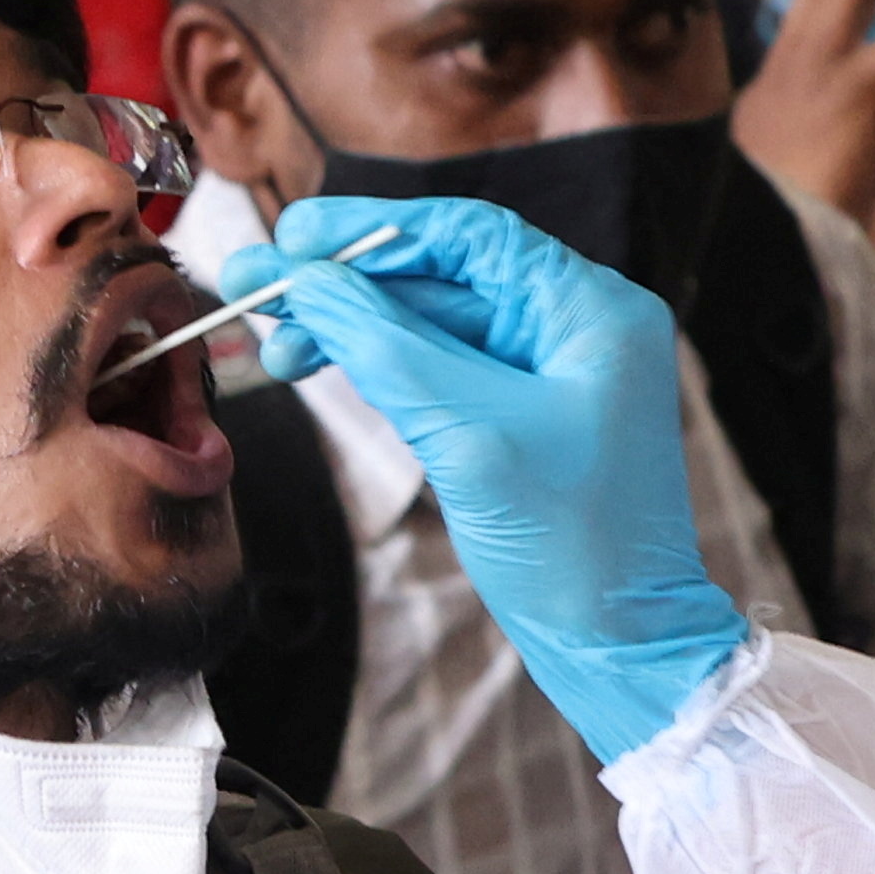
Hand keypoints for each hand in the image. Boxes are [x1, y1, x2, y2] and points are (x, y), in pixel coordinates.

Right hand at [258, 192, 752, 762]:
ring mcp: (549, 372)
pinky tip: (322, 365)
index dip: (371, 229)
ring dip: (352, 327)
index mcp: (590, 310)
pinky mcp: (522, 415)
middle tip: (255, 287)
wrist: (619, 644)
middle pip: (442, 275)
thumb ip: (387, 348)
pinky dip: (380, 365)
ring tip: (275, 344)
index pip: (468, 235)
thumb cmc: (572, 547)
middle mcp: (574, 326)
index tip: (291, 236)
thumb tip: (311, 283)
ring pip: (433, 323)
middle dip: (346, 282)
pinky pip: (441, 368)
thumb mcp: (468, 435)